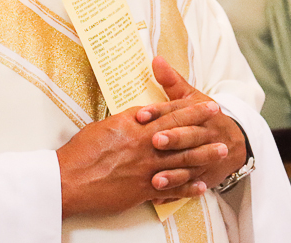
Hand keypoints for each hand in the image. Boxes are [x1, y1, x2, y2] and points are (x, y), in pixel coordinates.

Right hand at [56, 99, 224, 218]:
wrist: (69, 179)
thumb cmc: (80, 153)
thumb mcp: (104, 127)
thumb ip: (125, 123)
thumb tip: (139, 117)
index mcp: (132, 125)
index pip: (165, 112)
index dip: (186, 107)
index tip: (202, 101)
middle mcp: (143, 144)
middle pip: (179, 131)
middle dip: (201, 123)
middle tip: (219, 117)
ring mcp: (145, 167)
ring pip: (181, 159)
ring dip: (204, 155)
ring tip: (221, 150)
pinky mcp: (142, 189)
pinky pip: (171, 188)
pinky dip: (187, 188)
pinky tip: (201, 186)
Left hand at [135, 57, 246, 193]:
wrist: (235, 143)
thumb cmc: (204, 117)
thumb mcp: (191, 97)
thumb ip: (171, 81)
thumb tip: (156, 58)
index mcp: (198, 112)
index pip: (178, 111)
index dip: (159, 112)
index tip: (141, 115)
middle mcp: (204, 134)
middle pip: (189, 136)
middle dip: (174, 140)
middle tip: (155, 141)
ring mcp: (207, 157)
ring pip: (191, 165)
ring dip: (174, 173)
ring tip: (155, 179)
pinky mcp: (206, 177)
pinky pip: (192, 186)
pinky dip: (178, 193)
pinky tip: (162, 198)